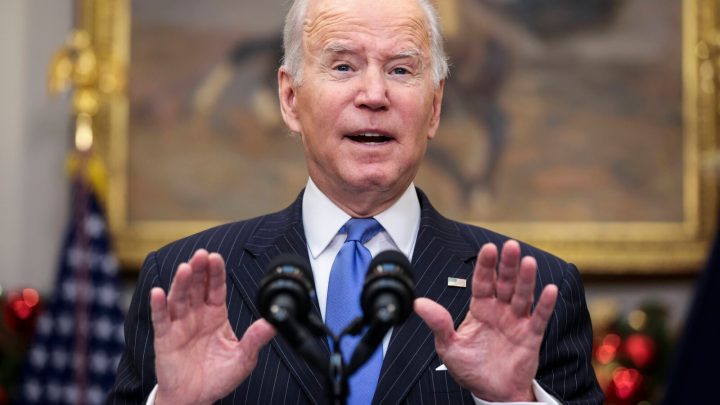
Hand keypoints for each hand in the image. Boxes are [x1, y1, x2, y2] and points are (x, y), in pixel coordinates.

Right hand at [150, 249, 275, 404]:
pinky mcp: (165, 338)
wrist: (196, 398)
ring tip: (185, 269)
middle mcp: (196, 315)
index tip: (216, 257)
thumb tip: (274, 322)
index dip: (216, 272)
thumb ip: (256, 339)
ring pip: (179, 298)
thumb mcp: (244, 358)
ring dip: (181, 283)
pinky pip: (161, 319)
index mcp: (215, 314)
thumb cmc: (218, 377)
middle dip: (199, 270)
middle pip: (196, 287)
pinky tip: (158, 293)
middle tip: (201, 254)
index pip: (216, 288)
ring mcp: (179, 324)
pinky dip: (158, 306)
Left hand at [414, 240, 557, 401]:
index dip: (485, 265)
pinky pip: (540, 318)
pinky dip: (546, 304)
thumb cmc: (470, 369)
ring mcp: (516, 321)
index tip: (488, 248)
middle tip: (511, 246)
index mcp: (480, 308)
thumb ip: (438, 323)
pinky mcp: (531, 336)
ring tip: (528, 262)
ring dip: (526, 279)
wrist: (491, 393)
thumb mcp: (448, 346)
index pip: (482, 281)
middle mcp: (500, 310)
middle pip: (505, 283)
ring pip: (522, 295)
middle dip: (507, 265)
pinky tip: (550, 289)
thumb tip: (418, 303)